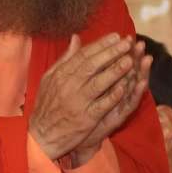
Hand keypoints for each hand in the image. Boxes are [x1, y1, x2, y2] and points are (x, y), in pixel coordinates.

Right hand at [29, 33, 151, 163]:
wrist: (41, 135)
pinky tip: (125, 87)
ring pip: (98, 83)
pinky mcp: (85, 119)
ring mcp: (77, 102)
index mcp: (61, 74)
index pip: (83, 55)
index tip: (116, 36)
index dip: (101, 44)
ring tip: (130, 60)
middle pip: (92, 65)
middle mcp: (68, 86)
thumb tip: (76, 38)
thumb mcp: (50, 78)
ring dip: (115, 71)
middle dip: (111, 52)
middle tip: (127, 43)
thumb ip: (65, 58)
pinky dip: (112, 96)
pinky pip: (101, 105)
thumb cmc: (47, 105)